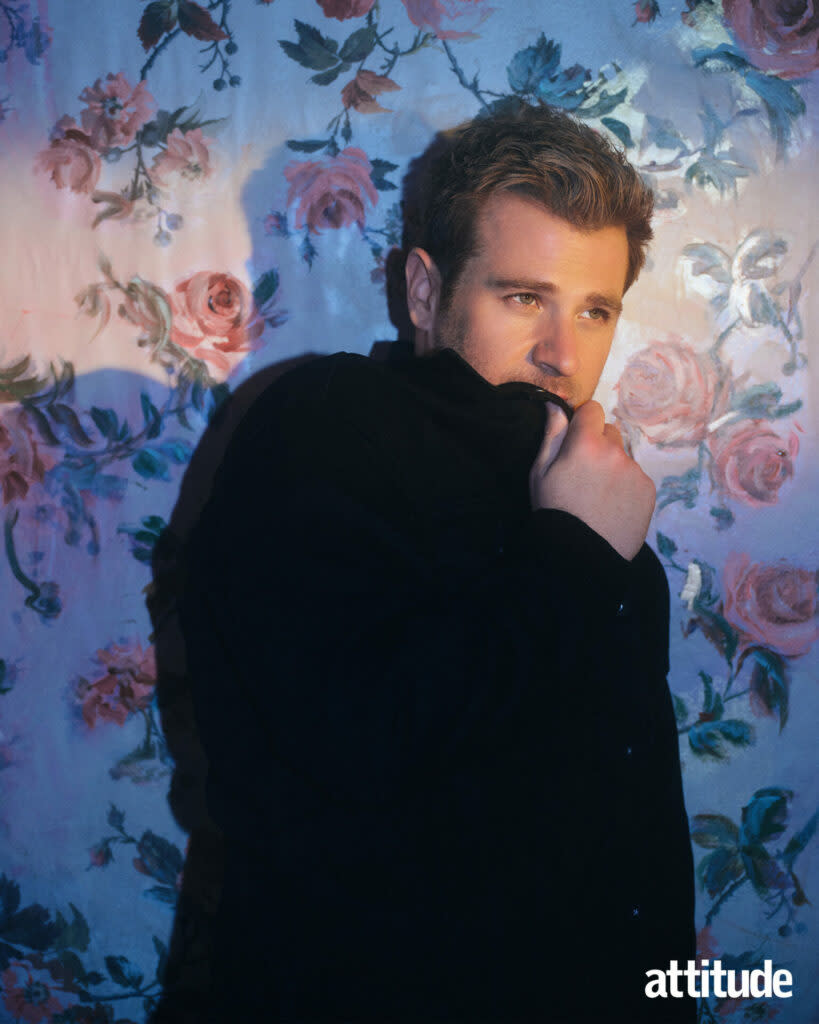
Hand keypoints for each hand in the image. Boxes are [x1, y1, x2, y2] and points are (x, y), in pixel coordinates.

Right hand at [529, 401, 655, 560]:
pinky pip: (636, 477)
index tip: (574, 441)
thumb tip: (554, 405)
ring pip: (623, 456)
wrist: (581, 556)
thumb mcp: (540, 473)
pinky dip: (625, 486)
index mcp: (585, 443)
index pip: (592, 409)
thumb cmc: (553, 511)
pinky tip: (612, 506)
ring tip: (598, 495)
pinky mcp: (648, 489)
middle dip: (597, 444)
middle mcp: (615, 451)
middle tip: (584, 474)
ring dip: (612, 466)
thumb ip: (551, 435)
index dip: (582, 422)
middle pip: (609, 432)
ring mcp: (634, 471)